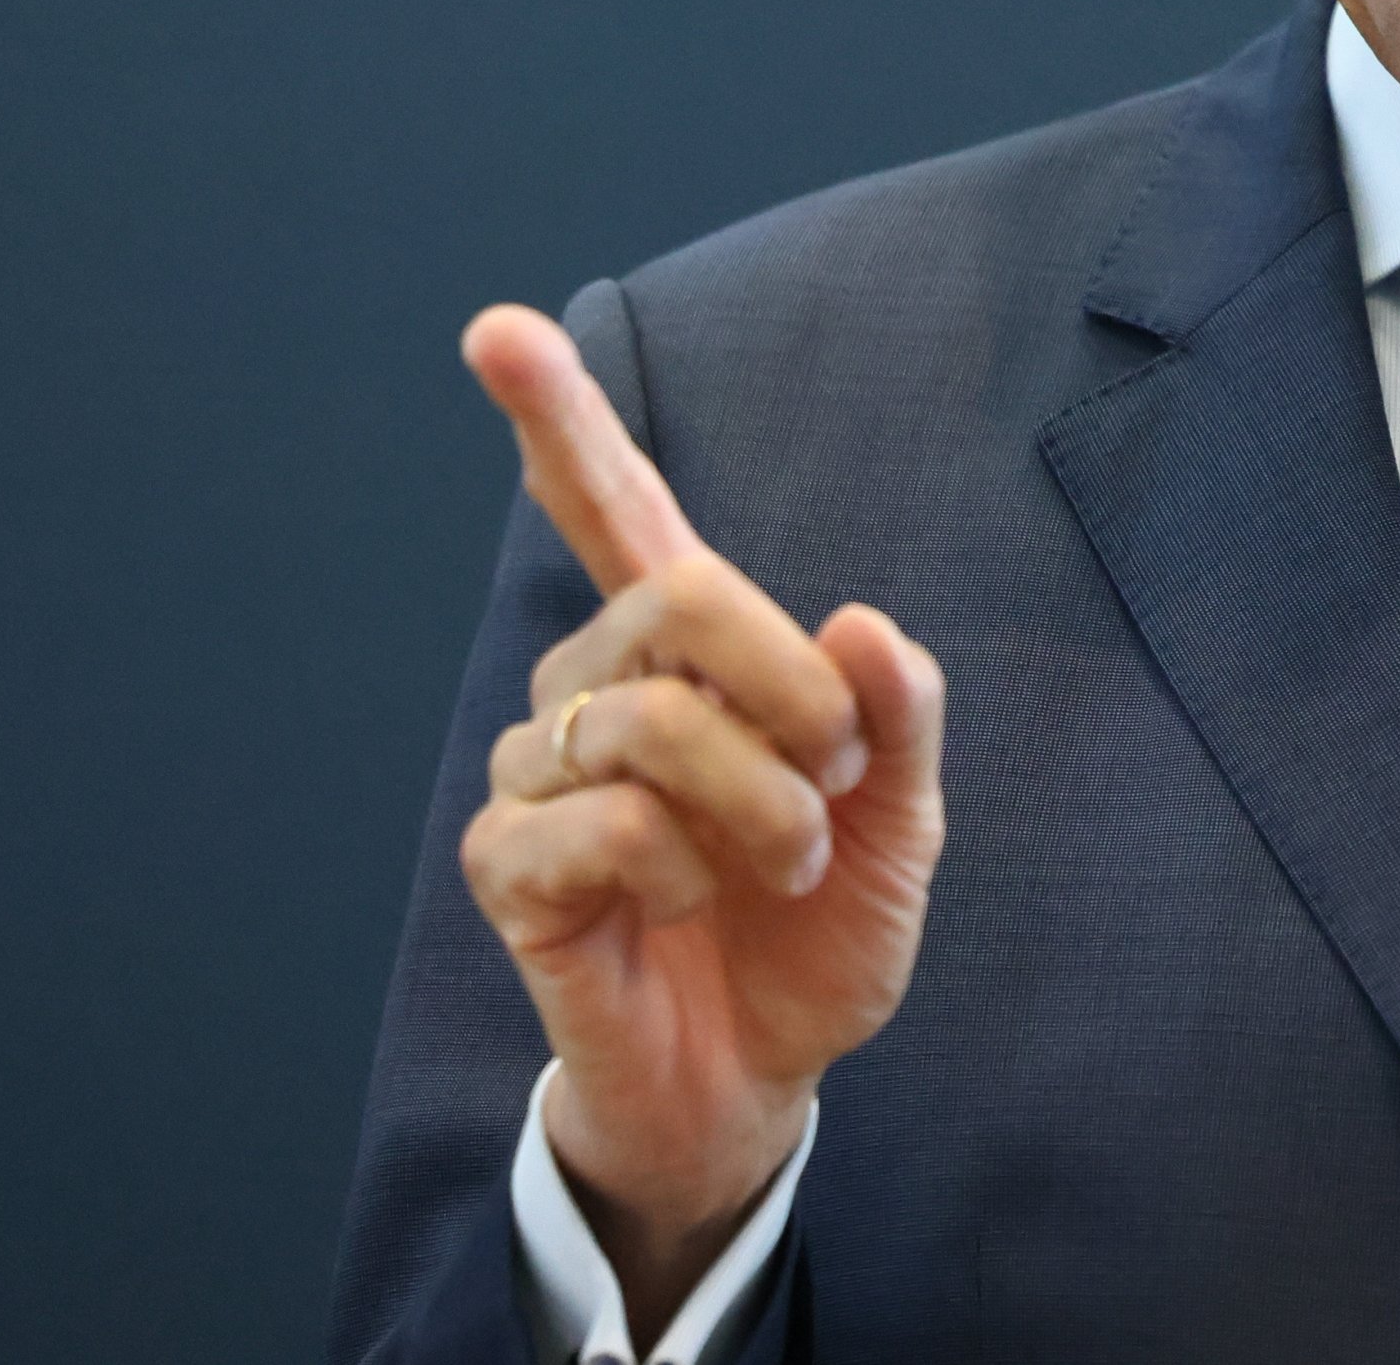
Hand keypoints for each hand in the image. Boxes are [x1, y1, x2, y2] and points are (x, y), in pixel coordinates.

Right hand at [454, 305, 945, 1335]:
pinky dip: (676, 868)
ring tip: (781, 865)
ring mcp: (542, 774)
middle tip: (837, 774)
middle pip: (673, 599)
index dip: (558, 417)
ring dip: (754, 804)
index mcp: (687, 651)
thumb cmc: (815, 927)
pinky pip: (591, 825)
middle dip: (787, 686)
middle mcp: (597, 687)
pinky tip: (684, 905)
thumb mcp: (900, 816)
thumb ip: (902, 715)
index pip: (613, 506)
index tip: (497, 327)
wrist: (762, 1072)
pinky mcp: (509, 867)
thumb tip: (864, 625)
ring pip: (644, 724)